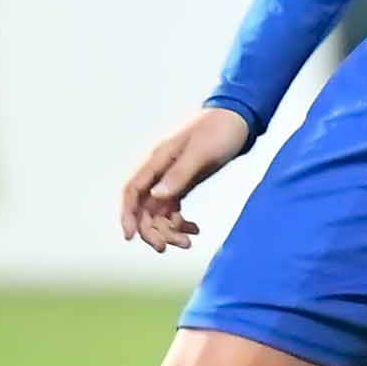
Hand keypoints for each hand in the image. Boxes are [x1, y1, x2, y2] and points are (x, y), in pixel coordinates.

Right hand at [120, 106, 252, 251]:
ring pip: (160, 211)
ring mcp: (172, 177)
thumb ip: (179, 175)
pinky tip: (195, 230)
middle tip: (167, 247)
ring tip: (188, 242)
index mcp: (159, 159)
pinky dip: (181, 222)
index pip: (133, 190)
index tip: (130, 236)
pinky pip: (175, 208)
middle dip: (152, 229)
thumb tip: (157, 196)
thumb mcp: (201, 153)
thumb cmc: (220, 130)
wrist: (239, 118)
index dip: (127, 214)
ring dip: (169, 229)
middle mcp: (161, 170)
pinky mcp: (185, 181)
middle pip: (145, 206)